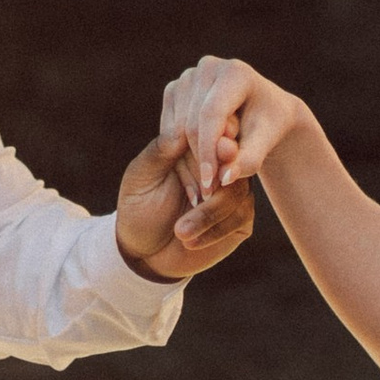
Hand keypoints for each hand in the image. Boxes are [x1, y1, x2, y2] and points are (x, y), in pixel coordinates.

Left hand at [114, 133, 255, 283]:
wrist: (144, 251)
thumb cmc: (138, 206)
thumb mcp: (141, 176)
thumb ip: (161, 151)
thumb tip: (182, 129)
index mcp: (196, 144)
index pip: (213, 130)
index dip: (218, 137)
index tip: (219, 146)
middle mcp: (220, 163)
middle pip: (235, 157)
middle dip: (225, 169)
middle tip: (211, 185)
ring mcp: (234, 189)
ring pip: (238, 189)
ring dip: (210, 211)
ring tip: (179, 230)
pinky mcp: (240, 217)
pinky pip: (240, 215)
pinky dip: (215, 229)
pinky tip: (189, 241)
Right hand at [159, 54, 310, 199]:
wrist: (265, 110)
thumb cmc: (268, 127)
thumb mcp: (264, 145)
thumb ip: (247, 161)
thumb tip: (224, 178)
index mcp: (235, 73)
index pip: (211, 115)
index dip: (207, 152)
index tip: (210, 185)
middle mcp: (209, 67)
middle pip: (192, 122)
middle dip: (199, 160)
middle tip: (210, 190)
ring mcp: (188, 76)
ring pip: (177, 127)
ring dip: (190, 158)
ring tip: (212, 174)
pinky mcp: (175, 88)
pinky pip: (168, 127)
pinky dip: (180, 150)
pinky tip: (200, 160)